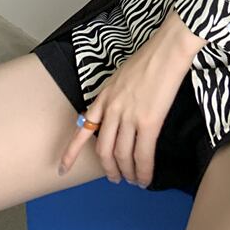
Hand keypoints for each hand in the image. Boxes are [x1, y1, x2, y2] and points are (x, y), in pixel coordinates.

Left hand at [57, 15, 195, 186]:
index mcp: (104, 97)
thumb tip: (121, 113)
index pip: (84, 129)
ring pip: (122, 156)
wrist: (168, 49)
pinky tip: (146, 178)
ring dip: (127, 173)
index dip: (71, 152)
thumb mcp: (122, 76)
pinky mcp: (148, 122)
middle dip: (109, 169)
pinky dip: (144, 170)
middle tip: (115, 178)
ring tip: (133, 180)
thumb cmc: (151, 57)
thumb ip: (116, 96)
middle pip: (104, 150)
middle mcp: (112, 110)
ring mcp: (129, 117)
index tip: (62, 168)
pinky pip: (143, 155)